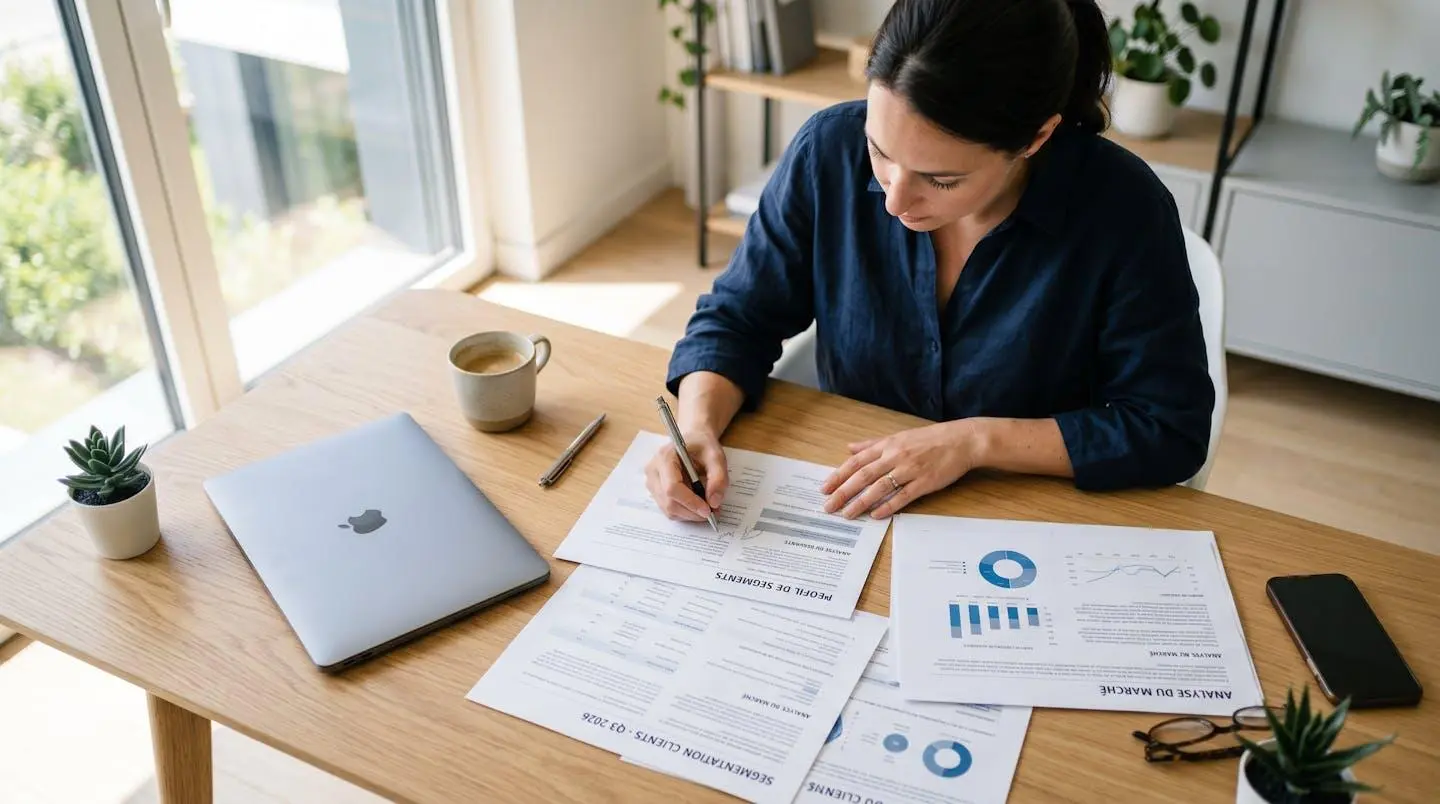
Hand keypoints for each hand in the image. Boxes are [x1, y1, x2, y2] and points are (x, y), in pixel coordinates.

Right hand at [645, 429, 728, 521]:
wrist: (692, 441)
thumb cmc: (702, 445)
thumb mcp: (716, 456)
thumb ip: (718, 477)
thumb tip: (714, 502)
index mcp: (665, 457)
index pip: (672, 487)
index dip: (690, 502)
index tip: (708, 510)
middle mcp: (653, 471)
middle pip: (669, 502)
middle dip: (692, 512)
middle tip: (713, 512)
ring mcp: (652, 482)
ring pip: (668, 509)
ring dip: (690, 514)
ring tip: (708, 507)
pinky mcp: (656, 491)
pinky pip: (669, 509)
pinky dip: (685, 512)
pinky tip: (697, 504)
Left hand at [820, 421, 981, 518]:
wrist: (961, 441)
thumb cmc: (929, 439)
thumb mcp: (897, 436)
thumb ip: (872, 444)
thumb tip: (849, 447)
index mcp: (887, 445)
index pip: (856, 462)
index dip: (839, 475)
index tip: (824, 488)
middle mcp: (895, 456)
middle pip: (863, 476)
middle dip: (843, 492)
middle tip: (828, 506)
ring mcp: (910, 469)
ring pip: (879, 487)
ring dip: (861, 502)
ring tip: (847, 514)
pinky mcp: (925, 482)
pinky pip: (903, 496)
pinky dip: (888, 506)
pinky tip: (876, 515)